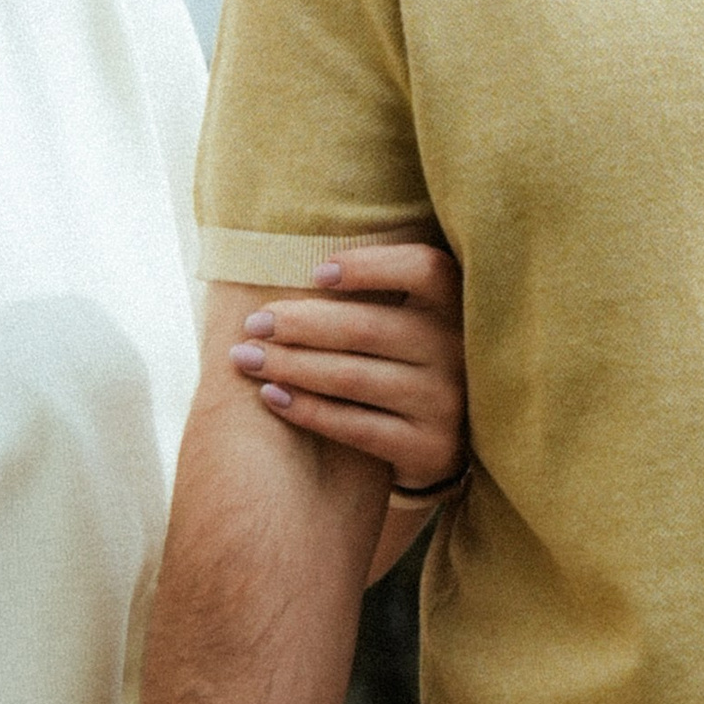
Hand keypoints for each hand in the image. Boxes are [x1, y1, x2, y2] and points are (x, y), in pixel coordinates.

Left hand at [227, 242, 467, 491]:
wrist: (435, 441)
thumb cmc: (402, 361)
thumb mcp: (406, 318)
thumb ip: (372, 290)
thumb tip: (288, 256)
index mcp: (456, 305)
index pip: (421, 268)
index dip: (367, 266)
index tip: (315, 272)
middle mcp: (457, 351)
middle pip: (367, 328)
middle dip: (299, 324)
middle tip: (254, 322)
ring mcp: (445, 402)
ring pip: (352, 377)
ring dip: (290, 365)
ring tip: (246, 357)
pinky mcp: (429, 448)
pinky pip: (354, 426)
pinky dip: (306, 409)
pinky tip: (271, 396)